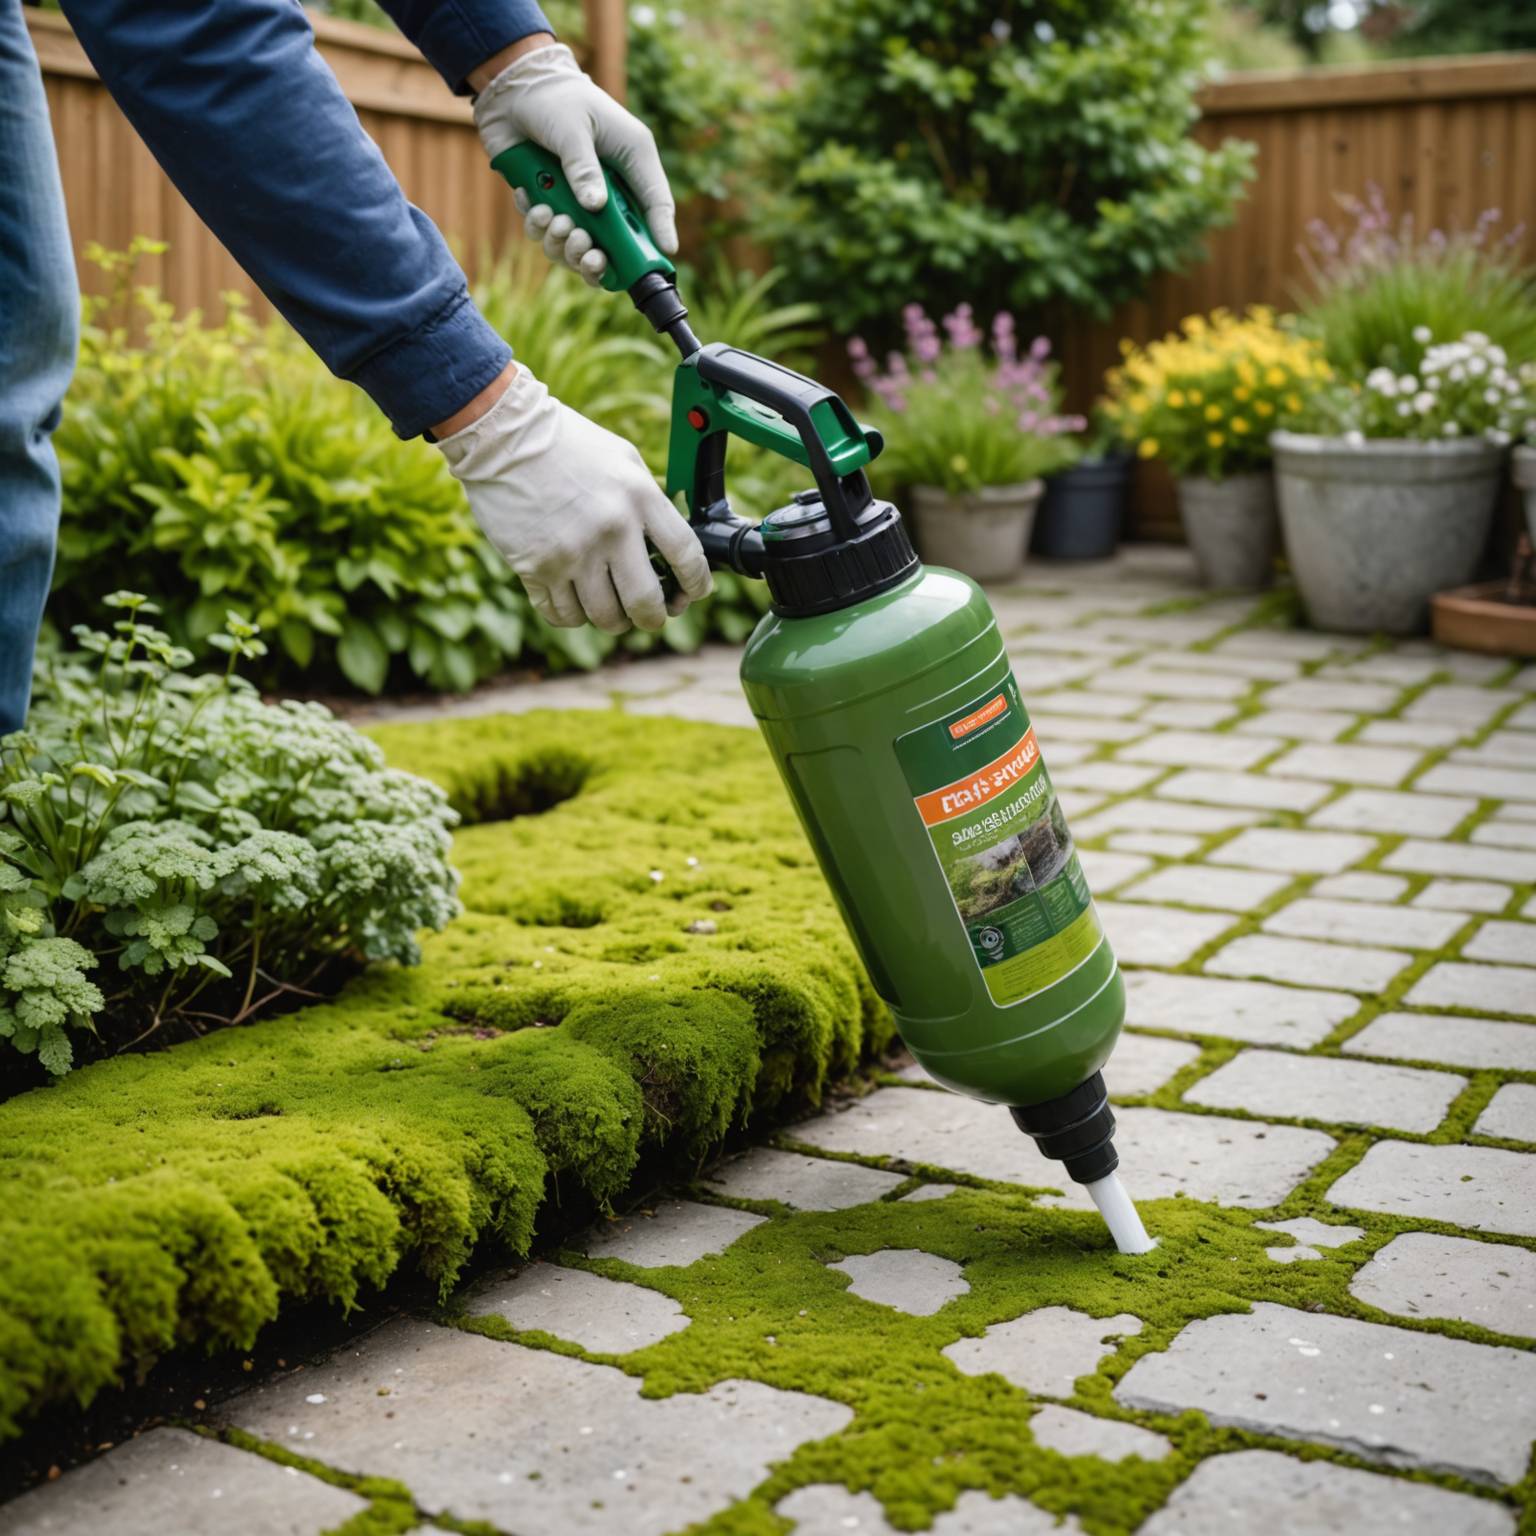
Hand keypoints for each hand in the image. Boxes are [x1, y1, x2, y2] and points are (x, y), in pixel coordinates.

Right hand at [435, 364, 709, 633]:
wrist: (504, 436)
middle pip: (646, 603)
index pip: (687, 557)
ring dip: (612, 619)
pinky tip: (574, 601)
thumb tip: (671, 546)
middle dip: (653, 618)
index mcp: (640, 498)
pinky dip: (573, 616)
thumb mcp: (623, 460)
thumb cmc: (568, 444)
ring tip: (610, 606)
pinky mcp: (536, 567)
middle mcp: (610, 529)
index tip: (692, 594)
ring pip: (604, 617)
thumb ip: (649, 502)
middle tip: (649, 615)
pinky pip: (563, 615)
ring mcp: (572, 552)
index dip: (697, 585)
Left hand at [473, 42, 676, 286]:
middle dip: (599, 253)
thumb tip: (595, 207)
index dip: (661, 232)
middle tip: (586, 250)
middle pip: (619, 238)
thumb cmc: (553, 97)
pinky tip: (530, 198)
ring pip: (581, 244)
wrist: (512, 89)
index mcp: (631, 158)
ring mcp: (582, 197)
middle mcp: (612, 184)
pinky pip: (549, 233)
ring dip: (563, 242)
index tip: (663, 257)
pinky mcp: (555, 203)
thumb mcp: (572, 129)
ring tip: (550, 218)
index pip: (655, 202)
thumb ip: (583, 168)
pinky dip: (538, 225)